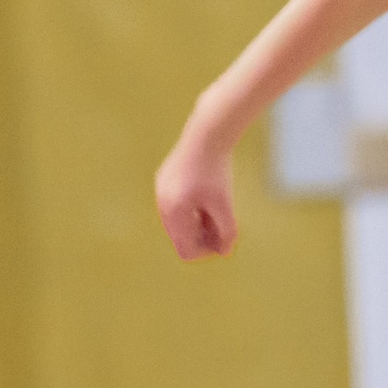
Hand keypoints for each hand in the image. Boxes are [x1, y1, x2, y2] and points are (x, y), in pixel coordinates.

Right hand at [155, 122, 237, 258]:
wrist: (207, 135)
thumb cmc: (217, 171)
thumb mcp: (225, 205)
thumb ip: (226, 232)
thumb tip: (225, 252)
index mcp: (174, 212)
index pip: (186, 250)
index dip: (206, 251)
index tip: (223, 240)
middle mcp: (162, 204)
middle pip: (181, 237)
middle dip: (202, 237)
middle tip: (223, 226)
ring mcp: (161, 191)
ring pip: (178, 221)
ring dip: (197, 223)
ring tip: (216, 211)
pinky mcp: (164, 180)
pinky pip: (176, 205)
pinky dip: (191, 208)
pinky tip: (207, 197)